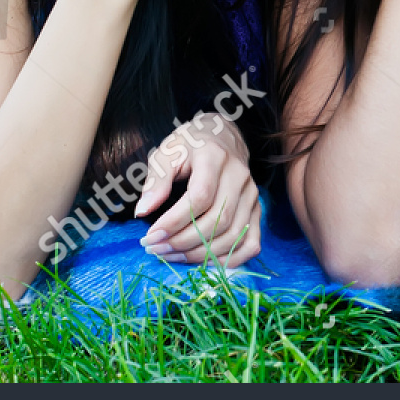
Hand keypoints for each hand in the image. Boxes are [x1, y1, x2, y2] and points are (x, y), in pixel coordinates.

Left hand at [136, 112, 261, 267]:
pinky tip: (204, 262)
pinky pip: (251, 244)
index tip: (150, 236)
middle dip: (183, 242)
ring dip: (201, 254)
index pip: (200, 197)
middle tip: (156, 249)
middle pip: (218, 220)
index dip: (174, 221)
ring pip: (233, 235)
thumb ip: (156, 181)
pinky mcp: (257, 210)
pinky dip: (230, 260)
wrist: (221, 137)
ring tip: (172, 255)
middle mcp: (239, 176)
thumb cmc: (189, 146)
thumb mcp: (167, 154)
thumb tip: (143, 212)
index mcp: (215, 157)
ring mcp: (252, 195)